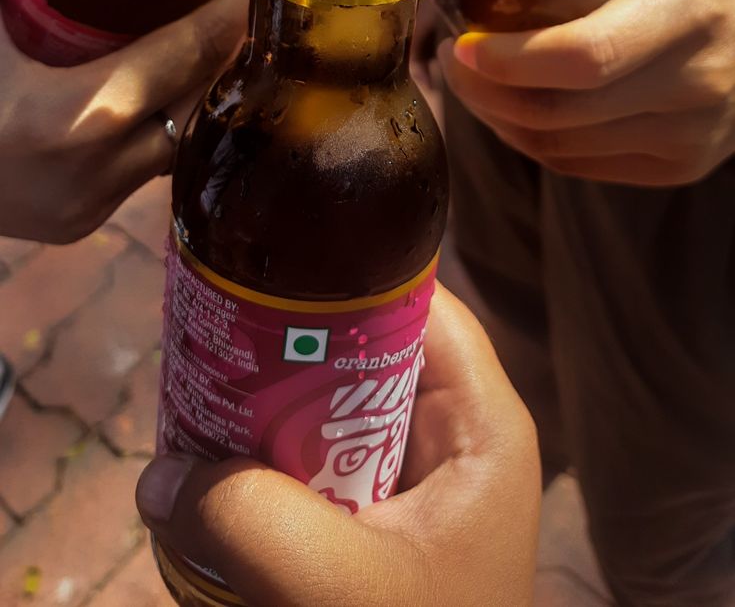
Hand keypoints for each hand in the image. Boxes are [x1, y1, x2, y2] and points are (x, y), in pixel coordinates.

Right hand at [0, 0, 248, 242]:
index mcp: (65, 117)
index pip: (192, 50)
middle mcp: (92, 175)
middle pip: (202, 94)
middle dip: (221, 36)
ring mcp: (88, 208)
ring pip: (180, 135)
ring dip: (192, 80)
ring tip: (190, 24)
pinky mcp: (78, 224)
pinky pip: (145, 163)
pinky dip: (155, 117)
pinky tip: (149, 77)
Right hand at [136, 285, 540, 606]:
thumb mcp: (336, 589)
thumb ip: (244, 524)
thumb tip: (157, 478)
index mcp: (480, 423)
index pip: (415, 301)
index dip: (341, 273)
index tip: (259, 272)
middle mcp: (450, 439)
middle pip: (361, 351)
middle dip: (283, 349)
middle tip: (207, 339)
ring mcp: (411, 485)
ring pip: (327, 413)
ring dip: (263, 415)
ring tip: (196, 399)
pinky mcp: (375, 529)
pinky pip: (312, 473)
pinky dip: (264, 472)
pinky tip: (212, 474)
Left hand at [440, 0, 734, 185]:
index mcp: (690, 3)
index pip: (588, 54)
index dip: (512, 59)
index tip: (462, 43)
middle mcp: (702, 77)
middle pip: (565, 110)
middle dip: (487, 90)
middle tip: (451, 58)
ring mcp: (696, 132)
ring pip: (563, 145)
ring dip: (500, 117)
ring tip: (475, 79)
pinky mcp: (681, 165)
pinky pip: (579, 166)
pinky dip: (531, 140)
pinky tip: (513, 105)